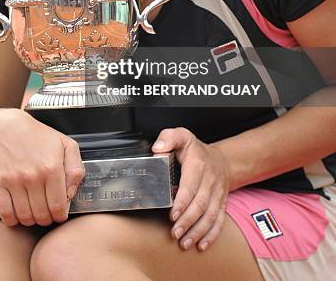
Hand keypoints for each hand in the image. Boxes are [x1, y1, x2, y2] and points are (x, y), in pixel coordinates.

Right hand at [0, 108, 84, 227]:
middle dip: (47, 219)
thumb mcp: (66, 144)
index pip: (58, 206)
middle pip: (41, 215)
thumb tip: (71, 193)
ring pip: (25, 216)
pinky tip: (18, 214)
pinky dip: (13, 220)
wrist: (7, 127)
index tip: (60, 214)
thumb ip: (76, 169)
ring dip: (31, 220)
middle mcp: (33, 176)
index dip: (60, 215)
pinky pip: (6, 213)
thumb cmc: (39, 136)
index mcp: (52, 167)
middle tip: (47, 214)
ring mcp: (14, 180)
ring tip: (34, 213)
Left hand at [152, 127, 229, 251]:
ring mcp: (218, 193)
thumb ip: (168, 138)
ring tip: (185, 242)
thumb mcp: (182, 136)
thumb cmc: (196, 150)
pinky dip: (212, 235)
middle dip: (187, 221)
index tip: (172, 214)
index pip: (190, 186)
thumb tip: (158, 148)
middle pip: (200, 204)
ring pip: (210, 216)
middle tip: (175, 233)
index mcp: (198, 164)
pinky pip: (219, 220)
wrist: (222, 160)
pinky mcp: (222, 204)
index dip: (182, 202)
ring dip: (198, 231)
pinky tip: (202, 244)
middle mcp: (210, 180)